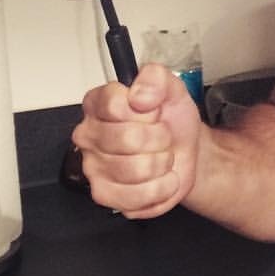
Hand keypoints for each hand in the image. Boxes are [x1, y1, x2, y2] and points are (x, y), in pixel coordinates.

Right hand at [72, 63, 202, 218]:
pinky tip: (160, 177)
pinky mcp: (106, 196)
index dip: (145, 109)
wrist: (185, 149)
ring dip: (162, 163)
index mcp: (98, 104)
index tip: (153, 110)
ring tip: (161, 156)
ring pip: (135, 169)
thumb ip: (156, 78)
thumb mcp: (172, 87)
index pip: (114, 104)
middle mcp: (89, 136)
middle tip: (161, 135)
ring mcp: (93, 168)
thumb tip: (139, 94)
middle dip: (159, 138)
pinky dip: (161, 187)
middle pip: (127, 139)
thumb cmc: (171, 119)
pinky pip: (138, 196)